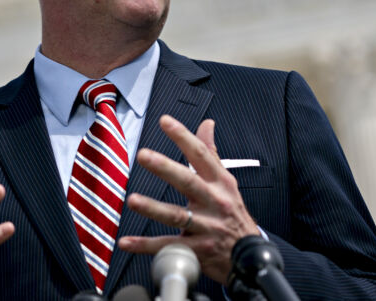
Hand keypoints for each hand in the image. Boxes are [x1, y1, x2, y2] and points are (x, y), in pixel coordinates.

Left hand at [118, 115, 259, 283]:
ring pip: (177, 216)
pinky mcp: (197, 250)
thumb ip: (210, 152)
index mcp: (220, 182)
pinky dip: (146, 245)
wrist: (249, 254)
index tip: (165, 121)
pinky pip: (168, 246)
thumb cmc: (232, 212)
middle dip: (165, 168)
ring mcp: (206, 227)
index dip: (183, 137)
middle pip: (188, 182)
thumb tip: (207, 123)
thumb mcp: (226, 181)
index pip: (201, 154)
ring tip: (132, 200)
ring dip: (153, 208)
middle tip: (143, 155)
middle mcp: (214, 202)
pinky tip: (125, 242)